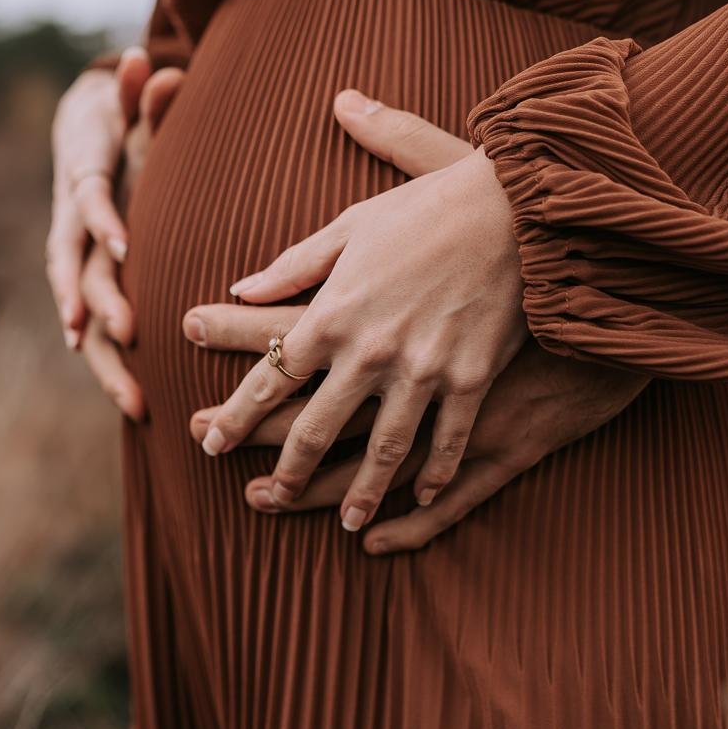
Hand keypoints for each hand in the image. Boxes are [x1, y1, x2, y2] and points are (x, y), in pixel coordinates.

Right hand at [46, 47, 183, 415]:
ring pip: (83, 314)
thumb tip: (149, 61)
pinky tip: (137, 403)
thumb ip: (139, 93)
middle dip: (100, 303)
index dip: (104, 223)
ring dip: (106, 358)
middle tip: (129, 332)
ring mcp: (78, 262)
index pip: (88, 203)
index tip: (125, 245)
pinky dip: (111, 364)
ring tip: (136, 401)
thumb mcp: (124, 107)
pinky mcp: (90, 285)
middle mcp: (73, 228)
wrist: (78, 144)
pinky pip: (96, 331)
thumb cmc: (113, 125)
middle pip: (78, 271)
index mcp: (82, 184)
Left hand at [184, 90, 528, 531]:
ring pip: (383, 449)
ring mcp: (424, 369)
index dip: (236, 414)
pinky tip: (423, 494)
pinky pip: (448, 441)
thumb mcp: (352, 225)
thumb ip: (294, 265)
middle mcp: (371, 350)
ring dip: (361, 491)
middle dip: (288, 470)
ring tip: (345, 521)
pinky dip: (435, 474)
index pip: (270, 375)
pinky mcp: (472, 378)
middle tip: (265, 498)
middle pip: (316, 426)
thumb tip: (242, 288)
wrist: (517, 207)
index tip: (210, 442)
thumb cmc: (430, 209)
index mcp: (333, 311)